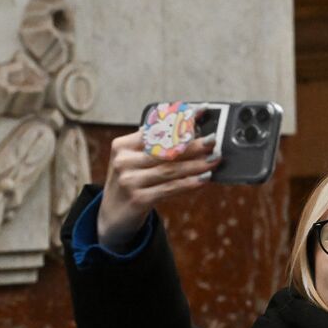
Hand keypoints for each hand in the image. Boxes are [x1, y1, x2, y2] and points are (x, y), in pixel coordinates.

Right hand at [97, 129, 219, 248]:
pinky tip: (205, 178)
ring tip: (215, 159)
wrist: (113, 216)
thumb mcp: (134, 161)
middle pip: (164, 150)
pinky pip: (170, 188)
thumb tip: (193, 131)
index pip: (155, 128)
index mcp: (122, 146)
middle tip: (213, 140)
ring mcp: (129, 181)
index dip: (179, 119)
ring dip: (196, 164)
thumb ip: (155, 147)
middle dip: (192, 144)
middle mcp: (123, 161)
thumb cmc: (132, 182)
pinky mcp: (138, 200)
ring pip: (170, 169)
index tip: (201, 111)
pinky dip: (189, 183)